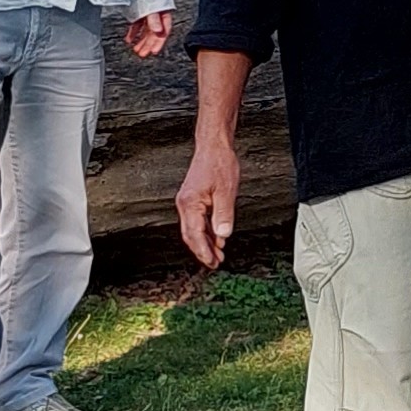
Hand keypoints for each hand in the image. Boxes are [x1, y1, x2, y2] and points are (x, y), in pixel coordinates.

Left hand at [128, 10, 173, 60]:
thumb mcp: (152, 8)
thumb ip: (155, 19)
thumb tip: (158, 31)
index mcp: (164, 14)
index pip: (164, 31)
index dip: (159, 42)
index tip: (154, 51)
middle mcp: (157, 16)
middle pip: (154, 33)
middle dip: (148, 44)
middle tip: (143, 54)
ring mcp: (147, 15)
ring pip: (145, 31)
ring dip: (141, 41)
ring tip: (136, 50)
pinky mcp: (139, 12)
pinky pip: (136, 25)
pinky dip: (133, 33)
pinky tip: (129, 40)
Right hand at [174, 126, 238, 268]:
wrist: (213, 147)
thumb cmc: (219, 164)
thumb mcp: (226, 191)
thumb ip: (224, 214)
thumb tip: (223, 235)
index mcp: (190, 204)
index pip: (195, 234)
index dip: (203, 251)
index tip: (211, 262)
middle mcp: (185, 205)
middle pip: (191, 235)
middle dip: (203, 251)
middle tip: (215, 264)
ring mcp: (188, 203)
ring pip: (194, 230)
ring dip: (206, 243)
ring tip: (217, 256)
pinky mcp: (193, 200)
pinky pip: (198, 221)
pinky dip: (207, 232)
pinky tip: (217, 239)